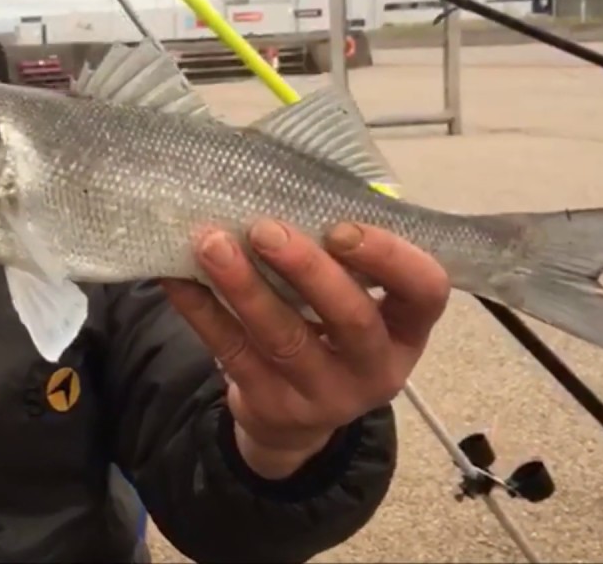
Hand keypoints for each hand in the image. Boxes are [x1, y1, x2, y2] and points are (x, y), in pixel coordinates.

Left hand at [161, 218, 449, 478]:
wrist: (293, 419)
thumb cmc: (327, 332)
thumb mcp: (356, 302)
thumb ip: (341, 257)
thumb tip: (291, 183)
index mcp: (406, 329)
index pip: (424, 290)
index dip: (390, 256)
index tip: (341, 227)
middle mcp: (374, 368)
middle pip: (350, 319)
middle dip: (307, 269)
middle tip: (265, 229)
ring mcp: (322, 394)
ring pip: (283, 338)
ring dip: (244, 286)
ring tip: (211, 243)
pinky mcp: (268, 404)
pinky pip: (231, 351)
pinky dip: (201, 310)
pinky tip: (177, 277)